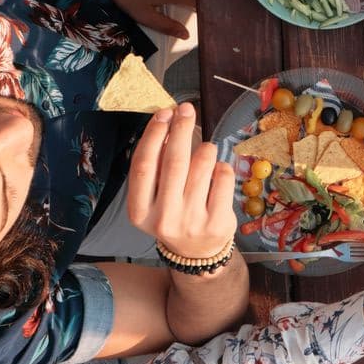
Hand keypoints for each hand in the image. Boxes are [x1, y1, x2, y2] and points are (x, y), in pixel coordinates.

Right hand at [127, 104, 235, 260]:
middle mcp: (163, 218)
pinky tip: (218, 170)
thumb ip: (157, 167)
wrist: (197, 253)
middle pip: (173, 162)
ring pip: (202, 166)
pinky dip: (222, 166)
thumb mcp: (156, 197)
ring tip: (205, 148)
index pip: (143, 165)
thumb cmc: (174, 213)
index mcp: (139, 211)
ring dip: (205, 148)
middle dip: (181, 129)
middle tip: (186, 110)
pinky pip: (223, 177)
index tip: (164, 113)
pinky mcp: (217, 222)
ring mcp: (192, 222)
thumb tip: (167, 121)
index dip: (154, 135)